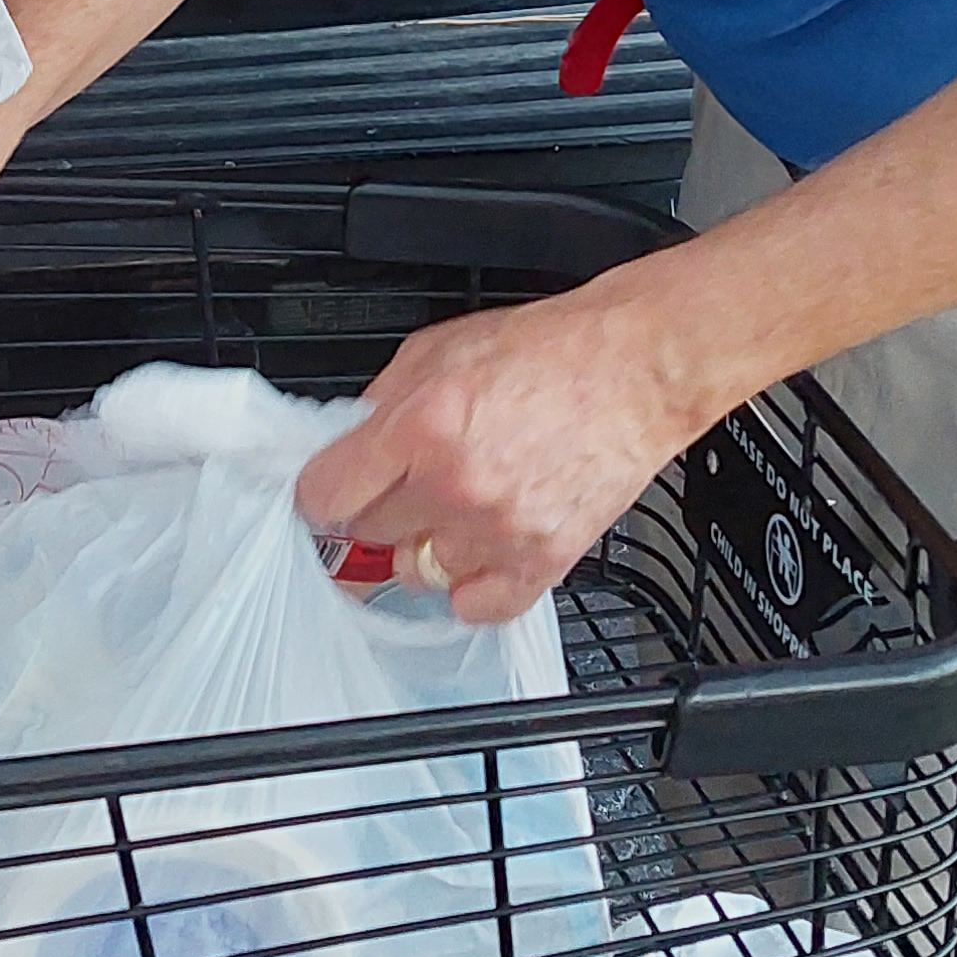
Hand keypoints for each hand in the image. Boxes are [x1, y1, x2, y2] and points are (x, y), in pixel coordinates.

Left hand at [289, 272, 718, 622]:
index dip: (321, 492)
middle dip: (380, 507)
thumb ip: (382, 403)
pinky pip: (474, 606)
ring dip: (426, 544)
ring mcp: (498, 530)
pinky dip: (470, 585)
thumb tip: (343, 447)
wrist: (635, 368)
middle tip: (409, 482)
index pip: (325, 495)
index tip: (331, 492)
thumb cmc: (549, 351)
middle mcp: (455, 484)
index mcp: (421, 424)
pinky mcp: (542, 562)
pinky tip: (480, 549)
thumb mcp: (438, 350)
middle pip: (368, 534)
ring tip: (457, 507)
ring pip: (416, 571)